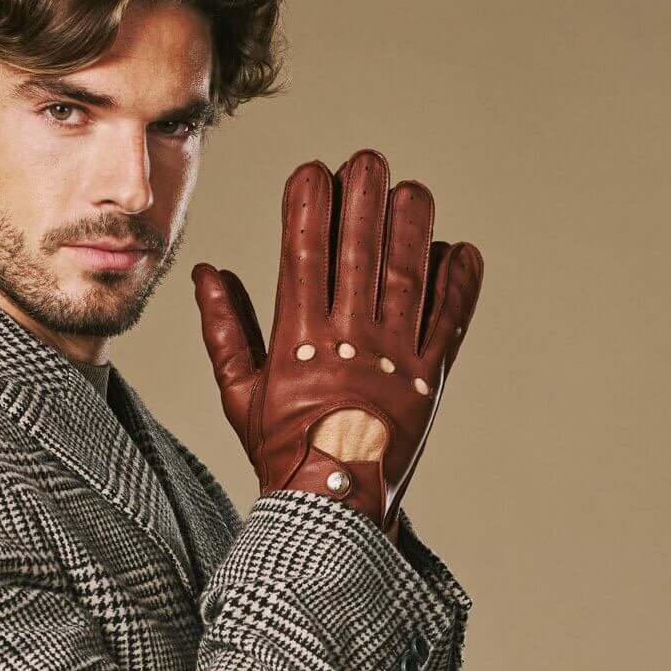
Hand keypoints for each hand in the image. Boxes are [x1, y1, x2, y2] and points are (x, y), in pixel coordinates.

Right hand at [191, 149, 483, 532]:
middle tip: (369, 160)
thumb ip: (223, 330)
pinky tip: (461, 250)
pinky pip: (449, 323)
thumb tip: (209, 274)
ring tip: (414, 190)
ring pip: (407, 279)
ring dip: (412, 229)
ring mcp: (394, 360)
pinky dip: (459, 286)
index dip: (309, 210)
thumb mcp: (238, 394)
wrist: (333, 510)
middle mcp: (349, 344)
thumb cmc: (281, 451)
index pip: (303, 259)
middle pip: (359, 256)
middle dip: (364, 201)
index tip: (312, 171)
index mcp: (298, 344)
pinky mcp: (430, 379)